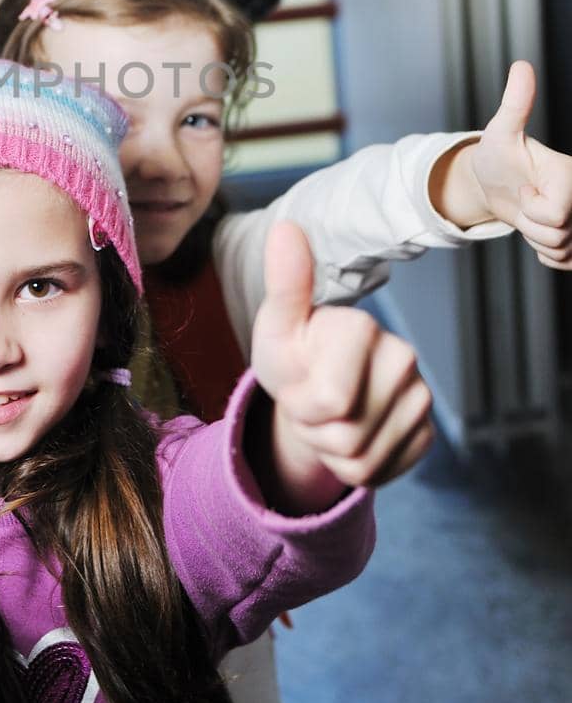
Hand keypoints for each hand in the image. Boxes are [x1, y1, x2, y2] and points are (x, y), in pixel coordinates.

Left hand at [251, 222, 433, 498]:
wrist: (313, 389)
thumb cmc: (292, 353)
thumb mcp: (276, 325)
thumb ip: (285, 282)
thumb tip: (284, 227)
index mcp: (362, 327)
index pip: (329, 403)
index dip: (299, 405)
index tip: (297, 379)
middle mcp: (403, 358)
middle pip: (346, 437)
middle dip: (314, 431)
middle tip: (311, 401)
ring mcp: (420, 397)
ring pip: (362, 462)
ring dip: (330, 451)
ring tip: (327, 416)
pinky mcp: (425, 433)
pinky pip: (381, 475)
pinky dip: (355, 467)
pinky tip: (350, 434)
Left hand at [442, 62, 571, 267]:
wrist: (495, 183)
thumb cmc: (498, 156)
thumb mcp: (501, 132)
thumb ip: (516, 103)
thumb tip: (522, 66)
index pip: (554, 215)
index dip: (531, 207)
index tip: (526, 187)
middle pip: (558, 237)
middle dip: (532, 226)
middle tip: (526, 200)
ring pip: (560, 252)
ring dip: (536, 239)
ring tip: (531, 212)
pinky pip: (561, 264)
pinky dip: (544, 254)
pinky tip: (538, 228)